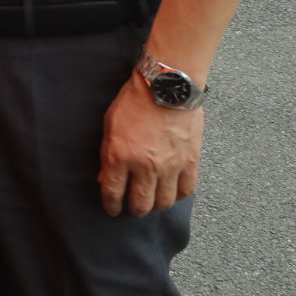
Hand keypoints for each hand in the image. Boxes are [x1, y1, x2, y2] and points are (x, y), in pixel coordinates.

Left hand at [98, 73, 203, 215]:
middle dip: (134, 209)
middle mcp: (145, 166)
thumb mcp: (109, 125)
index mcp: (120, 156)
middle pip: (140, 204)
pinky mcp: (190, 161)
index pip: (113, 194)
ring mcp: (170, 166)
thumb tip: (105, 178)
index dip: (111, 206)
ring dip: (156, 205)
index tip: (112, 209)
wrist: (166, 86)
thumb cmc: (134, 102)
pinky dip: (178, 195)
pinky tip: (172, 191)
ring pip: (164, 202)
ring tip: (153, 200)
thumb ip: (107, 154)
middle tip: (133, 206)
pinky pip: (186, 190)